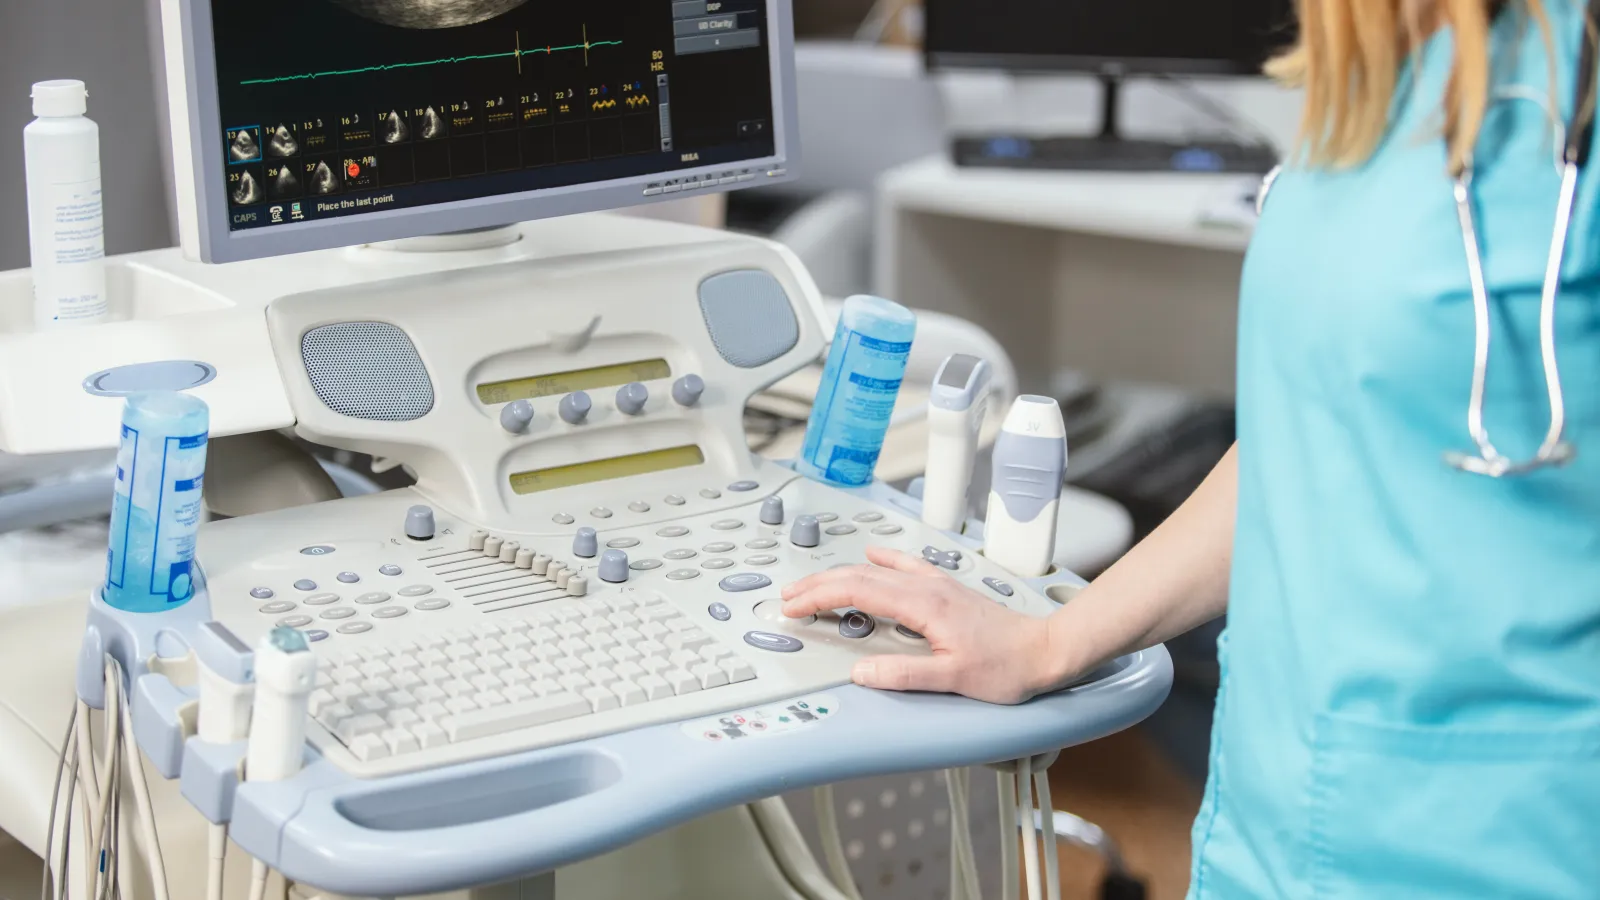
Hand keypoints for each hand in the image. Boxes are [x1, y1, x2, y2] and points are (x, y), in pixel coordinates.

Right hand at [781, 546, 1059, 704]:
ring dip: (840, 574)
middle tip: (788, 599)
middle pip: (858, 576)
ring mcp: (936, 584)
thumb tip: (862, 671)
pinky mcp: (945, 589)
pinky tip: (871, 555)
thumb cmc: (1007, 666)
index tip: (794, 607)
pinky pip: (904, 565)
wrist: (1044, 650)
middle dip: (818, 585)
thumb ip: (904, 675)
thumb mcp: (953, 679)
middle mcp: (926, 588)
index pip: (856, 592)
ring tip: (814, 584)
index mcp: (922, 605)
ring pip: (876, 570)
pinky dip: (880, 560)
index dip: (819, 598)